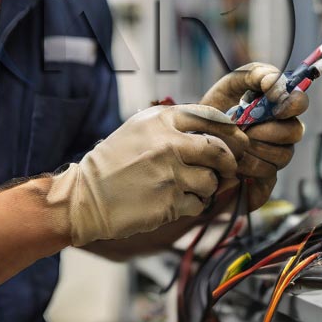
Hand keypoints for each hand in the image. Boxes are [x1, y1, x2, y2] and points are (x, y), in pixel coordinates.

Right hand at [45, 103, 247, 245]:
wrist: (85, 197)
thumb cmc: (115, 162)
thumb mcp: (141, 129)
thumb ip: (177, 126)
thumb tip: (221, 134)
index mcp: (162, 119)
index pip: (212, 117)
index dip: (231, 130)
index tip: (236, 139)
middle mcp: (168, 143)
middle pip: (220, 149)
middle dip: (231, 160)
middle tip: (230, 167)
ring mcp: (169, 173)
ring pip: (213, 180)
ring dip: (210, 186)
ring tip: (192, 187)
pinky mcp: (169, 202)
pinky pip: (199, 204)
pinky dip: (194, 205)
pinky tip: (176, 201)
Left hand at [200, 63, 307, 210]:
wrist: (196, 137)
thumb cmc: (218, 106)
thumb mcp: (232, 83)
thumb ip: (255, 74)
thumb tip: (274, 82)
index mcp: (279, 105)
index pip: (300, 102)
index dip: (291, 104)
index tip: (274, 105)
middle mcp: (283, 131)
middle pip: (294, 132)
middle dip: (267, 130)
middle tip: (244, 128)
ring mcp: (277, 155)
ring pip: (283, 155)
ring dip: (255, 148)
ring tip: (234, 144)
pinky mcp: (266, 178)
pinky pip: (268, 176)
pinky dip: (249, 168)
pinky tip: (234, 162)